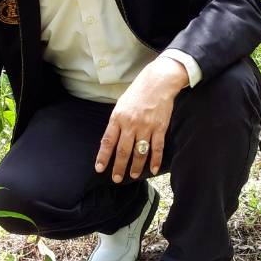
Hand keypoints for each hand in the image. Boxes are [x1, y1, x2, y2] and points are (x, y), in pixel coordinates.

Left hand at [95, 55, 188, 182]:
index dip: (103, 156)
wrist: (158, 82)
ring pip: (139, 152)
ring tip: (132, 175)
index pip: (108, 141)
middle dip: (119, 167)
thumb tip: (111, 141)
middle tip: (116, 178)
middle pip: (123, 151)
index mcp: (118, 117)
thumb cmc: (137, 92)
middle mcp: (131, 124)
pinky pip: (157, 148)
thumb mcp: (121, 105)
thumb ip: (116, 122)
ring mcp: (146, 126)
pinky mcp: (160, 127)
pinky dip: (155, 160)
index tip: (99, 168)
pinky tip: (152, 169)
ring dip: (136, 166)